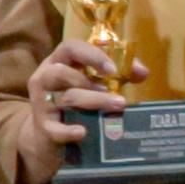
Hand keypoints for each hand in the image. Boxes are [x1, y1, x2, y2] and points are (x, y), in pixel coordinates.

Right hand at [14, 40, 136, 183]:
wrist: (47, 135)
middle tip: (120, 96)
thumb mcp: (91, 84)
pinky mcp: (43, 127)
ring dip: (95, 101)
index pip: (69, 47)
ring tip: (116, 107)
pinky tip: (82, 132)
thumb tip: (142, 72)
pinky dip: (69, 130)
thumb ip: (117, 75)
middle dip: (93, 82)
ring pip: (67, 97)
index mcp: (57, 62)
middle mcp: (44, 78)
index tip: (113, 70)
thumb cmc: (74, 103)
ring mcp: (41, 103)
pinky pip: (55, 128)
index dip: (92, 55)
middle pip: (62, 72)